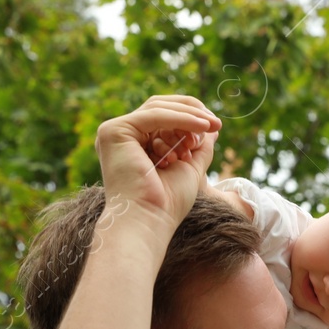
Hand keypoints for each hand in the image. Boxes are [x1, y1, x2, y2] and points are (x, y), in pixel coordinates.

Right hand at [93, 96, 220, 238]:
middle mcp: (120, 137)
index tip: (216, 126)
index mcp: (133, 145)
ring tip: (209, 128)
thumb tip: (212, 128)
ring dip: (188, 118)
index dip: (190, 116)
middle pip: (159, 107)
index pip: (163, 117)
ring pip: (157, 108)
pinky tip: (202, 126)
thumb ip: (199, 146)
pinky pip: (154, 115)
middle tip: (215, 124)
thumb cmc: (167, 203)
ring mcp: (113, 132)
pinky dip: (181, 119)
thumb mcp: (189, 167)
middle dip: (191, 113)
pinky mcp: (114, 131)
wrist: (150, 220)